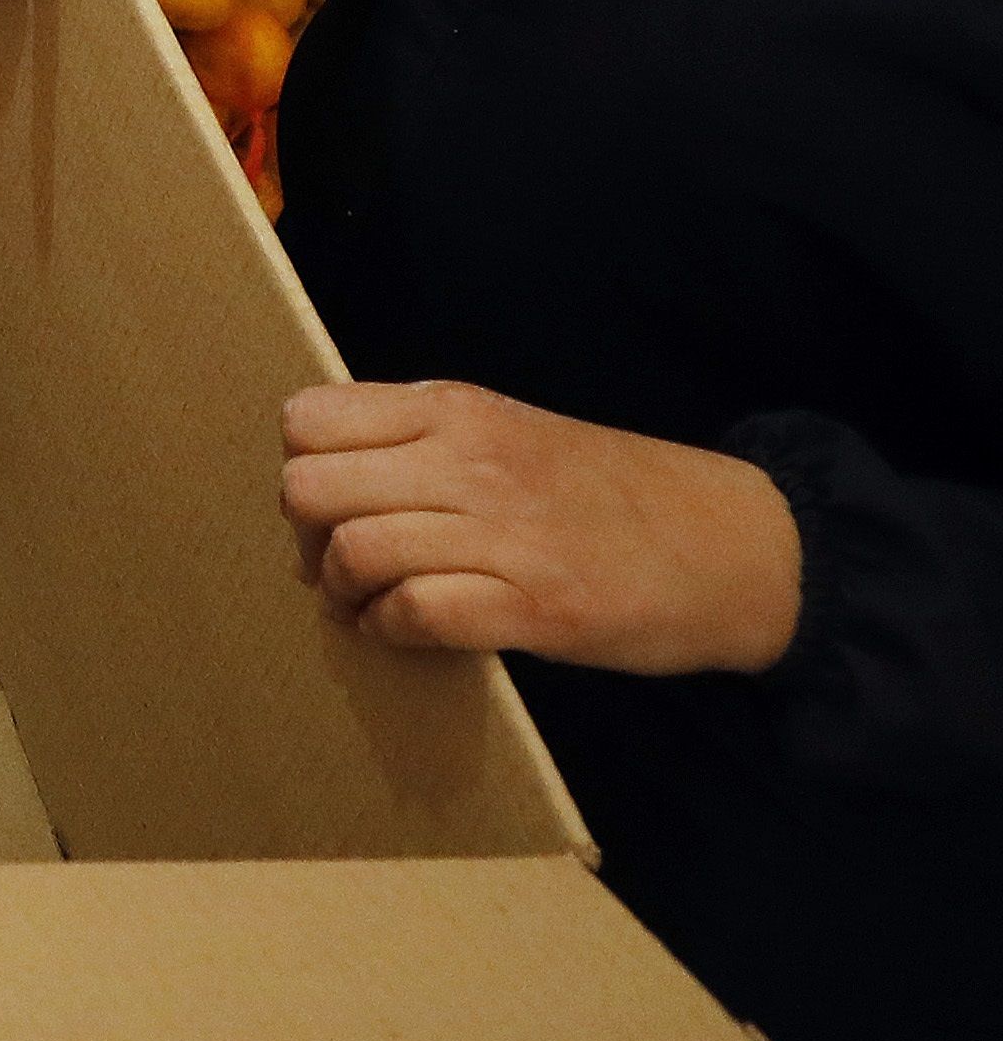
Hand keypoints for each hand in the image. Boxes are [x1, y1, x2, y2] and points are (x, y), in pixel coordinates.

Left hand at [280, 380, 802, 674]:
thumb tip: (327, 480)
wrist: (738, 545)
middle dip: (306, 536)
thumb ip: (424, 442)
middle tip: (336, 564)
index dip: (302, 468)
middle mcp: (471, 460)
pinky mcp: (536, 606)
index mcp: (458, 409)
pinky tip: (409, 631)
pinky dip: (392, 630)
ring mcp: (505, 534)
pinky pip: (415, 612)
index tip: (331, 504)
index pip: (308, 420)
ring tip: (367, 605)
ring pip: (353, 550)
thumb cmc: (614, 492)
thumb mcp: (511, 431)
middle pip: (310, 487)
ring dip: (343, 592)